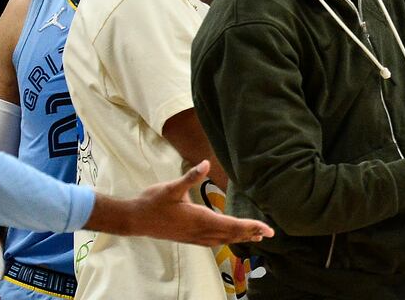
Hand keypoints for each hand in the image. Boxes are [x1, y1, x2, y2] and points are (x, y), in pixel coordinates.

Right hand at [129, 161, 273, 245]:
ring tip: (255, 236)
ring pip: (223, 240)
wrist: (135, 219)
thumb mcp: (171, 187)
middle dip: (251, 233)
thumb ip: (190, 177)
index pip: (231, 225)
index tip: (266, 228)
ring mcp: (194, 237)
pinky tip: (229, 237)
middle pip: (231, 235)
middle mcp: (200, 231)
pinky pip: (213, 241)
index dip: (250, 226)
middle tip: (269, 232)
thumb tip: (206, 163)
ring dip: (240, 237)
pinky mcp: (188, 238)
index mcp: (199, 219)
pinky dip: (226, 239)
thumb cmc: (152, 202)